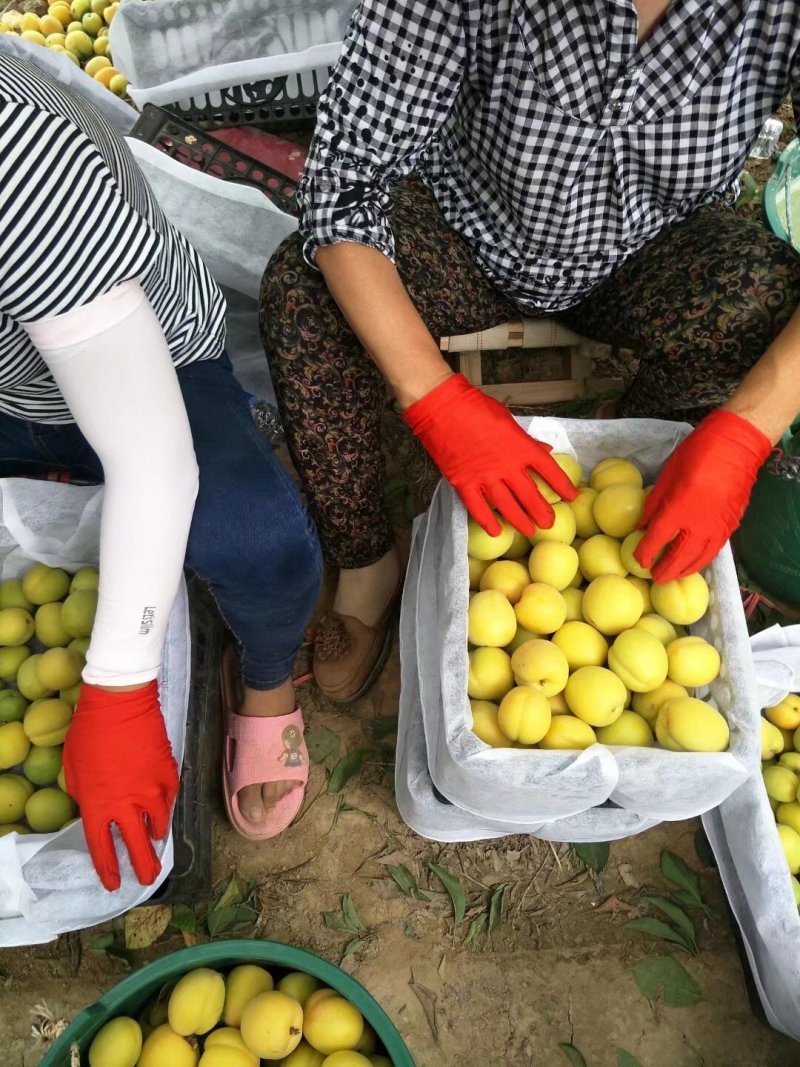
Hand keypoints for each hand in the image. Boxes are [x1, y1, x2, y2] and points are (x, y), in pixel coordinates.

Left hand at [63, 680, 178, 890]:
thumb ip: (86, 795)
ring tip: (156, 842)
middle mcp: (127, 804)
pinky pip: (170, 798)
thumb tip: (97, 806)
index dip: (108, 869)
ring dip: (156, 836)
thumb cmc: (89, 733)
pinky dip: (166, 806)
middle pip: (137, 846)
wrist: (120, 704)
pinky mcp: (169, 773)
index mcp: (98, 805)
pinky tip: (163, 809)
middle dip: (143, 867)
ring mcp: (152, 790)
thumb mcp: (73, 770)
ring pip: (159, 824)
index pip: (102, 848)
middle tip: (148, 880)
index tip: (114, 883)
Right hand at [404, 373, 576, 534]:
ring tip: (529, 531)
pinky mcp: (464, 483)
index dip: (563, 485)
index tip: (572, 496)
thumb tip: (544, 450)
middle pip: (530, 495)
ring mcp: (485, 477)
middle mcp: (507, 466)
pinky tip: (496, 531)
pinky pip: (478, 508)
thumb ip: (526, 440)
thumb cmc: (475, 408)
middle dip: (542, 512)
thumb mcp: (508, 419)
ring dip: (520, 521)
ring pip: (507, 507)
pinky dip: (487, 521)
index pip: (549, 470)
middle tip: (549, 524)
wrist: (442, 408)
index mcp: (521, 447)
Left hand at [635, 409, 771, 581]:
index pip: (657, 539)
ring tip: (672, 576)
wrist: (737, 447)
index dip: (645, 553)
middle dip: (665, 570)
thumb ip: (653, 504)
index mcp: (678, 509)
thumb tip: (640, 525)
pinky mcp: (731, 526)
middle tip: (654, 577)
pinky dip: (701, 560)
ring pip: (699, 558)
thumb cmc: (697, 454)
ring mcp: (718, 527)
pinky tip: (693, 562)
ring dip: (684, 570)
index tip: (638, 561)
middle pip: (679, 557)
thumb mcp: (666, 475)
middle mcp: (699, 524)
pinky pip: (714, 550)